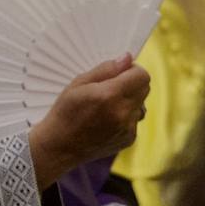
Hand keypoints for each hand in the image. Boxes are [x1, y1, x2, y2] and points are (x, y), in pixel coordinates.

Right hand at [28, 54, 149, 188]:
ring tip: (105, 106)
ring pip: (141, 105)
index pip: (142, 76)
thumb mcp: (78, 83)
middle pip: (145, 89)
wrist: (59, 146)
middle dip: (131, 83)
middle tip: (110, 87)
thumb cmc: (65, 111)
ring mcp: (128, 128)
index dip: (132, 70)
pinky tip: (105, 121)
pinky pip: (134, 120)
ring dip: (129, 101)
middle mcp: (123, 112)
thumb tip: (127, 58)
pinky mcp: (129, 139)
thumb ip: (105, 69)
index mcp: (110, 95)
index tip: (120, 72)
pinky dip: (124, 117)